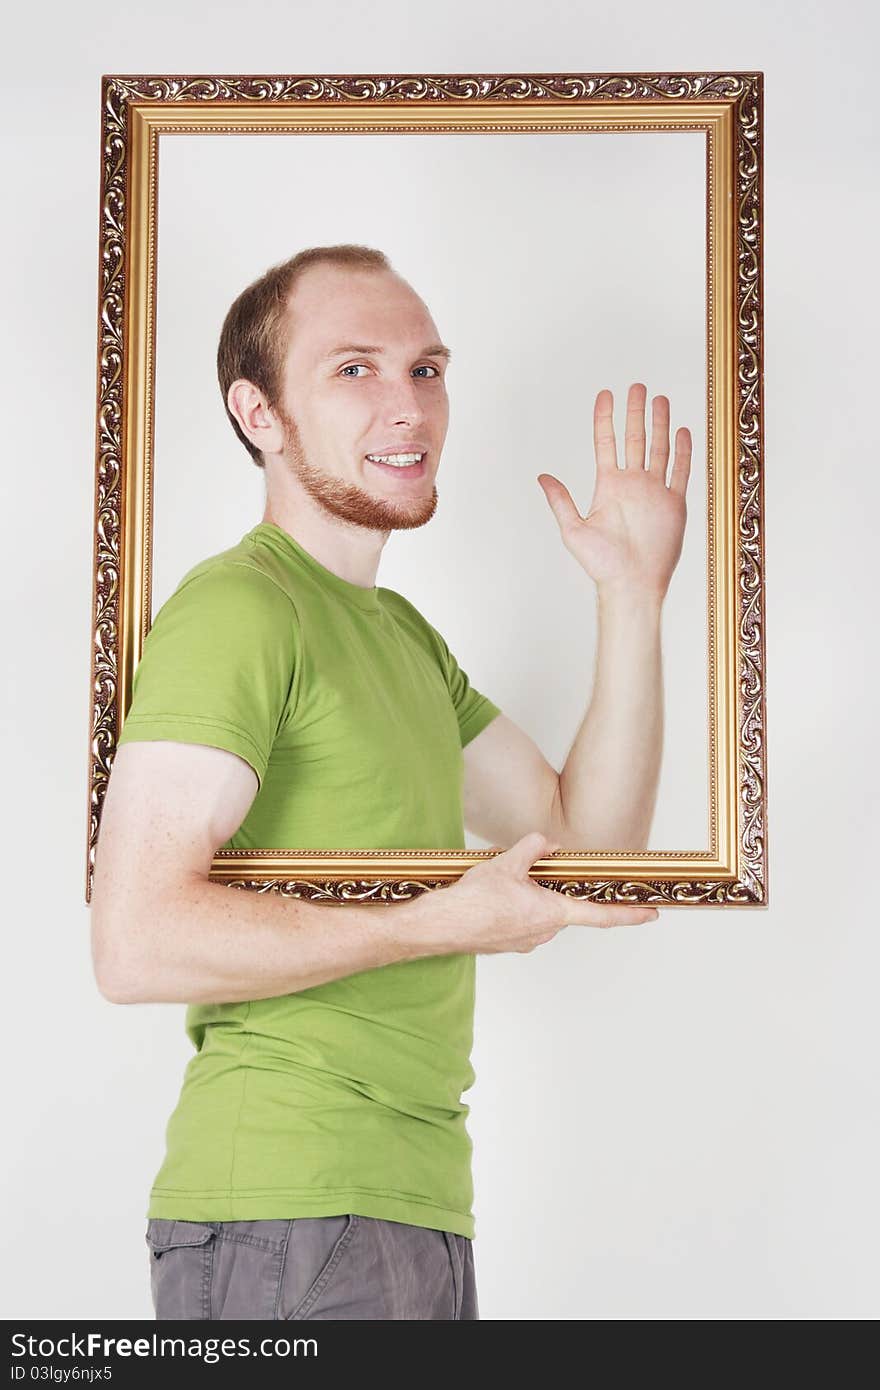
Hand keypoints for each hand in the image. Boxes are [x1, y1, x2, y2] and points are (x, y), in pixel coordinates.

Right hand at [405, 830, 658, 957]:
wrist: (440, 926)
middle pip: (561, 907)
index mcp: (551, 913)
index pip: (600, 915)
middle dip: (550, 889)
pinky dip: (513, 908)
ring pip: (538, 913)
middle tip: (527, 873)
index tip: (651, 914)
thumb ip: (534, 849)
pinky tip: (492, 897)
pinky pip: (520, 921)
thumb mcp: (507, 862)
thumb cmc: (473, 901)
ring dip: (528, 897)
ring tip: (500, 883)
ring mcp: (525, 942)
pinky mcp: (507, 944)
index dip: (629, 915)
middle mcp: (543, 932)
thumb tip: (547, 843)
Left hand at [538, 383, 690, 601]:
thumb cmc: (603, 564)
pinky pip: (681, 472)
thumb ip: (560, 501)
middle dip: (635, 412)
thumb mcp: (574, 530)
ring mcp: (654, 492)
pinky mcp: (674, 504)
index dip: (605, 418)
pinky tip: (683, 432)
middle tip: (637, 386)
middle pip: (635, 439)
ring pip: (659, 449)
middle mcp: (632, 485)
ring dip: (659, 424)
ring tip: (659, 399)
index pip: (606, 443)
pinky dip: (683, 452)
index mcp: (608, 486)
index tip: (606, 394)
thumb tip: (542, 477)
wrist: (632, 583)